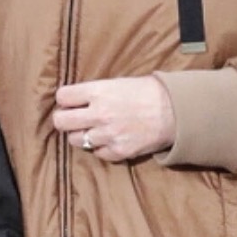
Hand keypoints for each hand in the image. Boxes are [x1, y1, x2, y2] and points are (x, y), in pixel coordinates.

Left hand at [51, 78, 174, 163]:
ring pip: (75, 140)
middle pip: (61, 122)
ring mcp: (108, 135)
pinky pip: (97, 153)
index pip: (62, 97)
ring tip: (92, 129)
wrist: (175, 111)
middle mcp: (99, 114)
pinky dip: (100, 147)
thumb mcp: (118, 83)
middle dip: (63, 119)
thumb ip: (95, 92)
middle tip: (70, 118)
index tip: (69, 102)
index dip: (64, 99)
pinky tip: (109, 139)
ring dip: (81, 135)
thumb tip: (74, 99)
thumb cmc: (148, 92)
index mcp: (98, 92)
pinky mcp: (118, 151)